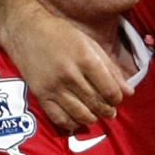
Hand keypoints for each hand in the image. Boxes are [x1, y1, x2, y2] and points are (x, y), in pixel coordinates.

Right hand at [0, 4, 131, 130]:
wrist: (26, 31)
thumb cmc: (61, 34)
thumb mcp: (90, 45)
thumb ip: (110, 68)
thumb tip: (128, 91)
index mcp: (86, 59)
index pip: (109, 90)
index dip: (117, 98)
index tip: (117, 98)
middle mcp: (70, 75)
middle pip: (96, 103)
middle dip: (107, 111)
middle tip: (110, 111)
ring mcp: (54, 86)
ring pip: (80, 114)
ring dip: (92, 118)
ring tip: (96, 115)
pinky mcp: (40, 94)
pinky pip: (58, 117)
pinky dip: (71, 124)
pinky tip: (77, 121)